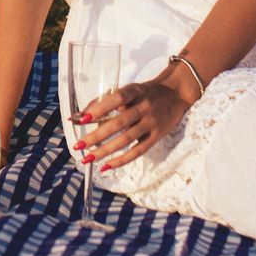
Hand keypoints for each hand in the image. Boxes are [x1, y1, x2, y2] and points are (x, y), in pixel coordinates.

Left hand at [74, 78, 190, 170]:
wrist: (176, 93)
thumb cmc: (145, 92)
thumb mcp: (129, 90)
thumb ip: (105, 101)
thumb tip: (78, 116)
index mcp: (135, 91)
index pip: (116, 99)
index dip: (99, 109)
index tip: (81, 119)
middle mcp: (144, 106)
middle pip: (119, 123)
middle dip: (97, 136)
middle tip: (79, 145)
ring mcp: (151, 122)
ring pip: (126, 139)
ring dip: (105, 150)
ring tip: (88, 158)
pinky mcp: (157, 136)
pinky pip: (138, 151)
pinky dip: (122, 160)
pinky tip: (106, 166)